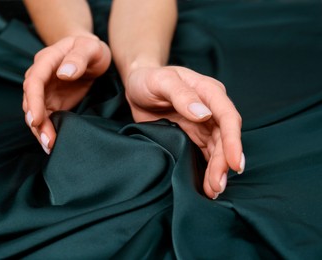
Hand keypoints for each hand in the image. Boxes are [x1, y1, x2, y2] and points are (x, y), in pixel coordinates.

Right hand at [22, 35, 110, 153]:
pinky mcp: (51, 101)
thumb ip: (78, 58)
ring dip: (40, 130)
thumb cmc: (90, 48)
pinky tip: (52, 143)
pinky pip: (45, 117)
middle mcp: (40, 76)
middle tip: (47, 141)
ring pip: (35, 112)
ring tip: (50, 146)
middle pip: (31, 100)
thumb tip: (63, 74)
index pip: (34, 81)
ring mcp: (44, 90)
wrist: (90, 53)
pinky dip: (46, 130)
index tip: (36, 119)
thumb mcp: (90, 48)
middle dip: (36, 122)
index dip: (34, 101)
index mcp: (47, 60)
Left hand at [124, 66, 244, 198]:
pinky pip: (205, 152)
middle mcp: (210, 107)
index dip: (233, 141)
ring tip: (213, 190)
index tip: (235, 163)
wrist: (137, 84)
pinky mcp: (194, 133)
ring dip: (217, 170)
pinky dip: (208, 168)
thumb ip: (181, 95)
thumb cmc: (148, 79)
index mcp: (208, 91)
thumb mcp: (161, 82)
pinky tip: (207, 183)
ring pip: (217, 149)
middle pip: (224, 138)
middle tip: (217, 186)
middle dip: (224, 163)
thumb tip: (203, 114)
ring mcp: (203, 122)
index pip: (227, 117)